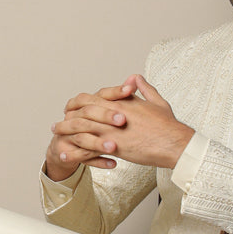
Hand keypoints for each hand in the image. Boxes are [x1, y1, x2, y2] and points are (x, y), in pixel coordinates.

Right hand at [44, 78, 140, 178]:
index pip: (99, 94)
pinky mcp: (67, 153)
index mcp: (85, 105)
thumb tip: (135, 79)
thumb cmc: (91, 129)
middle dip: (105, 116)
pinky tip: (113, 163)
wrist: (65, 150)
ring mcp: (69, 136)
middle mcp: (74, 117)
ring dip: (99, 142)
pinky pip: (82, 158)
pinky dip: (98, 161)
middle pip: (88, 113)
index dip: (114, 91)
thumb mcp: (106, 111)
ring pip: (83, 138)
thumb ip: (120, 97)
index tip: (130, 90)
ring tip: (114, 146)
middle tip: (123, 120)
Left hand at [46, 76, 193, 176]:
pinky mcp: (114, 147)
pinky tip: (66, 156)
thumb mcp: (157, 102)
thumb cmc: (168, 125)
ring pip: (81, 129)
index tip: (71, 107)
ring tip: (56, 138)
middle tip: (57, 124)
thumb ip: (144, 89)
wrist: (175, 143)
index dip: (78, 103)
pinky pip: (89, 149)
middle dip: (67, 117)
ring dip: (66, 133)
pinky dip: (75, 152)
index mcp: (121, 102)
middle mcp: (112, 113)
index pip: (92, 98)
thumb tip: (136, 77)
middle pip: (81, 112)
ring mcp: (111, 130)